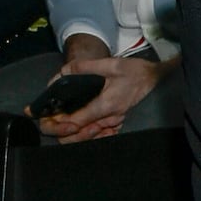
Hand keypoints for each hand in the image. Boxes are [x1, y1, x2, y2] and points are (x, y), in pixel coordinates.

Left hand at [34, 35, 173, 142]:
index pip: (78, 121)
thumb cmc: (135, 71)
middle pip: (81, 134)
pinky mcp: (118, 121)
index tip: (46, 118)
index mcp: (107, 105)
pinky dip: (87, 135)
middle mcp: (111, 117)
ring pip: (90, 136)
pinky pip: (101, 135)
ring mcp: (115, 121)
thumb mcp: (110, 64)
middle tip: (47, 125)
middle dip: (62, 131)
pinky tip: (77, 131)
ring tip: (57, 127)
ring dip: (72, 134)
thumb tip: (64, 72)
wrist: (154, 77)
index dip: (59, 122)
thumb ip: (84, 67)